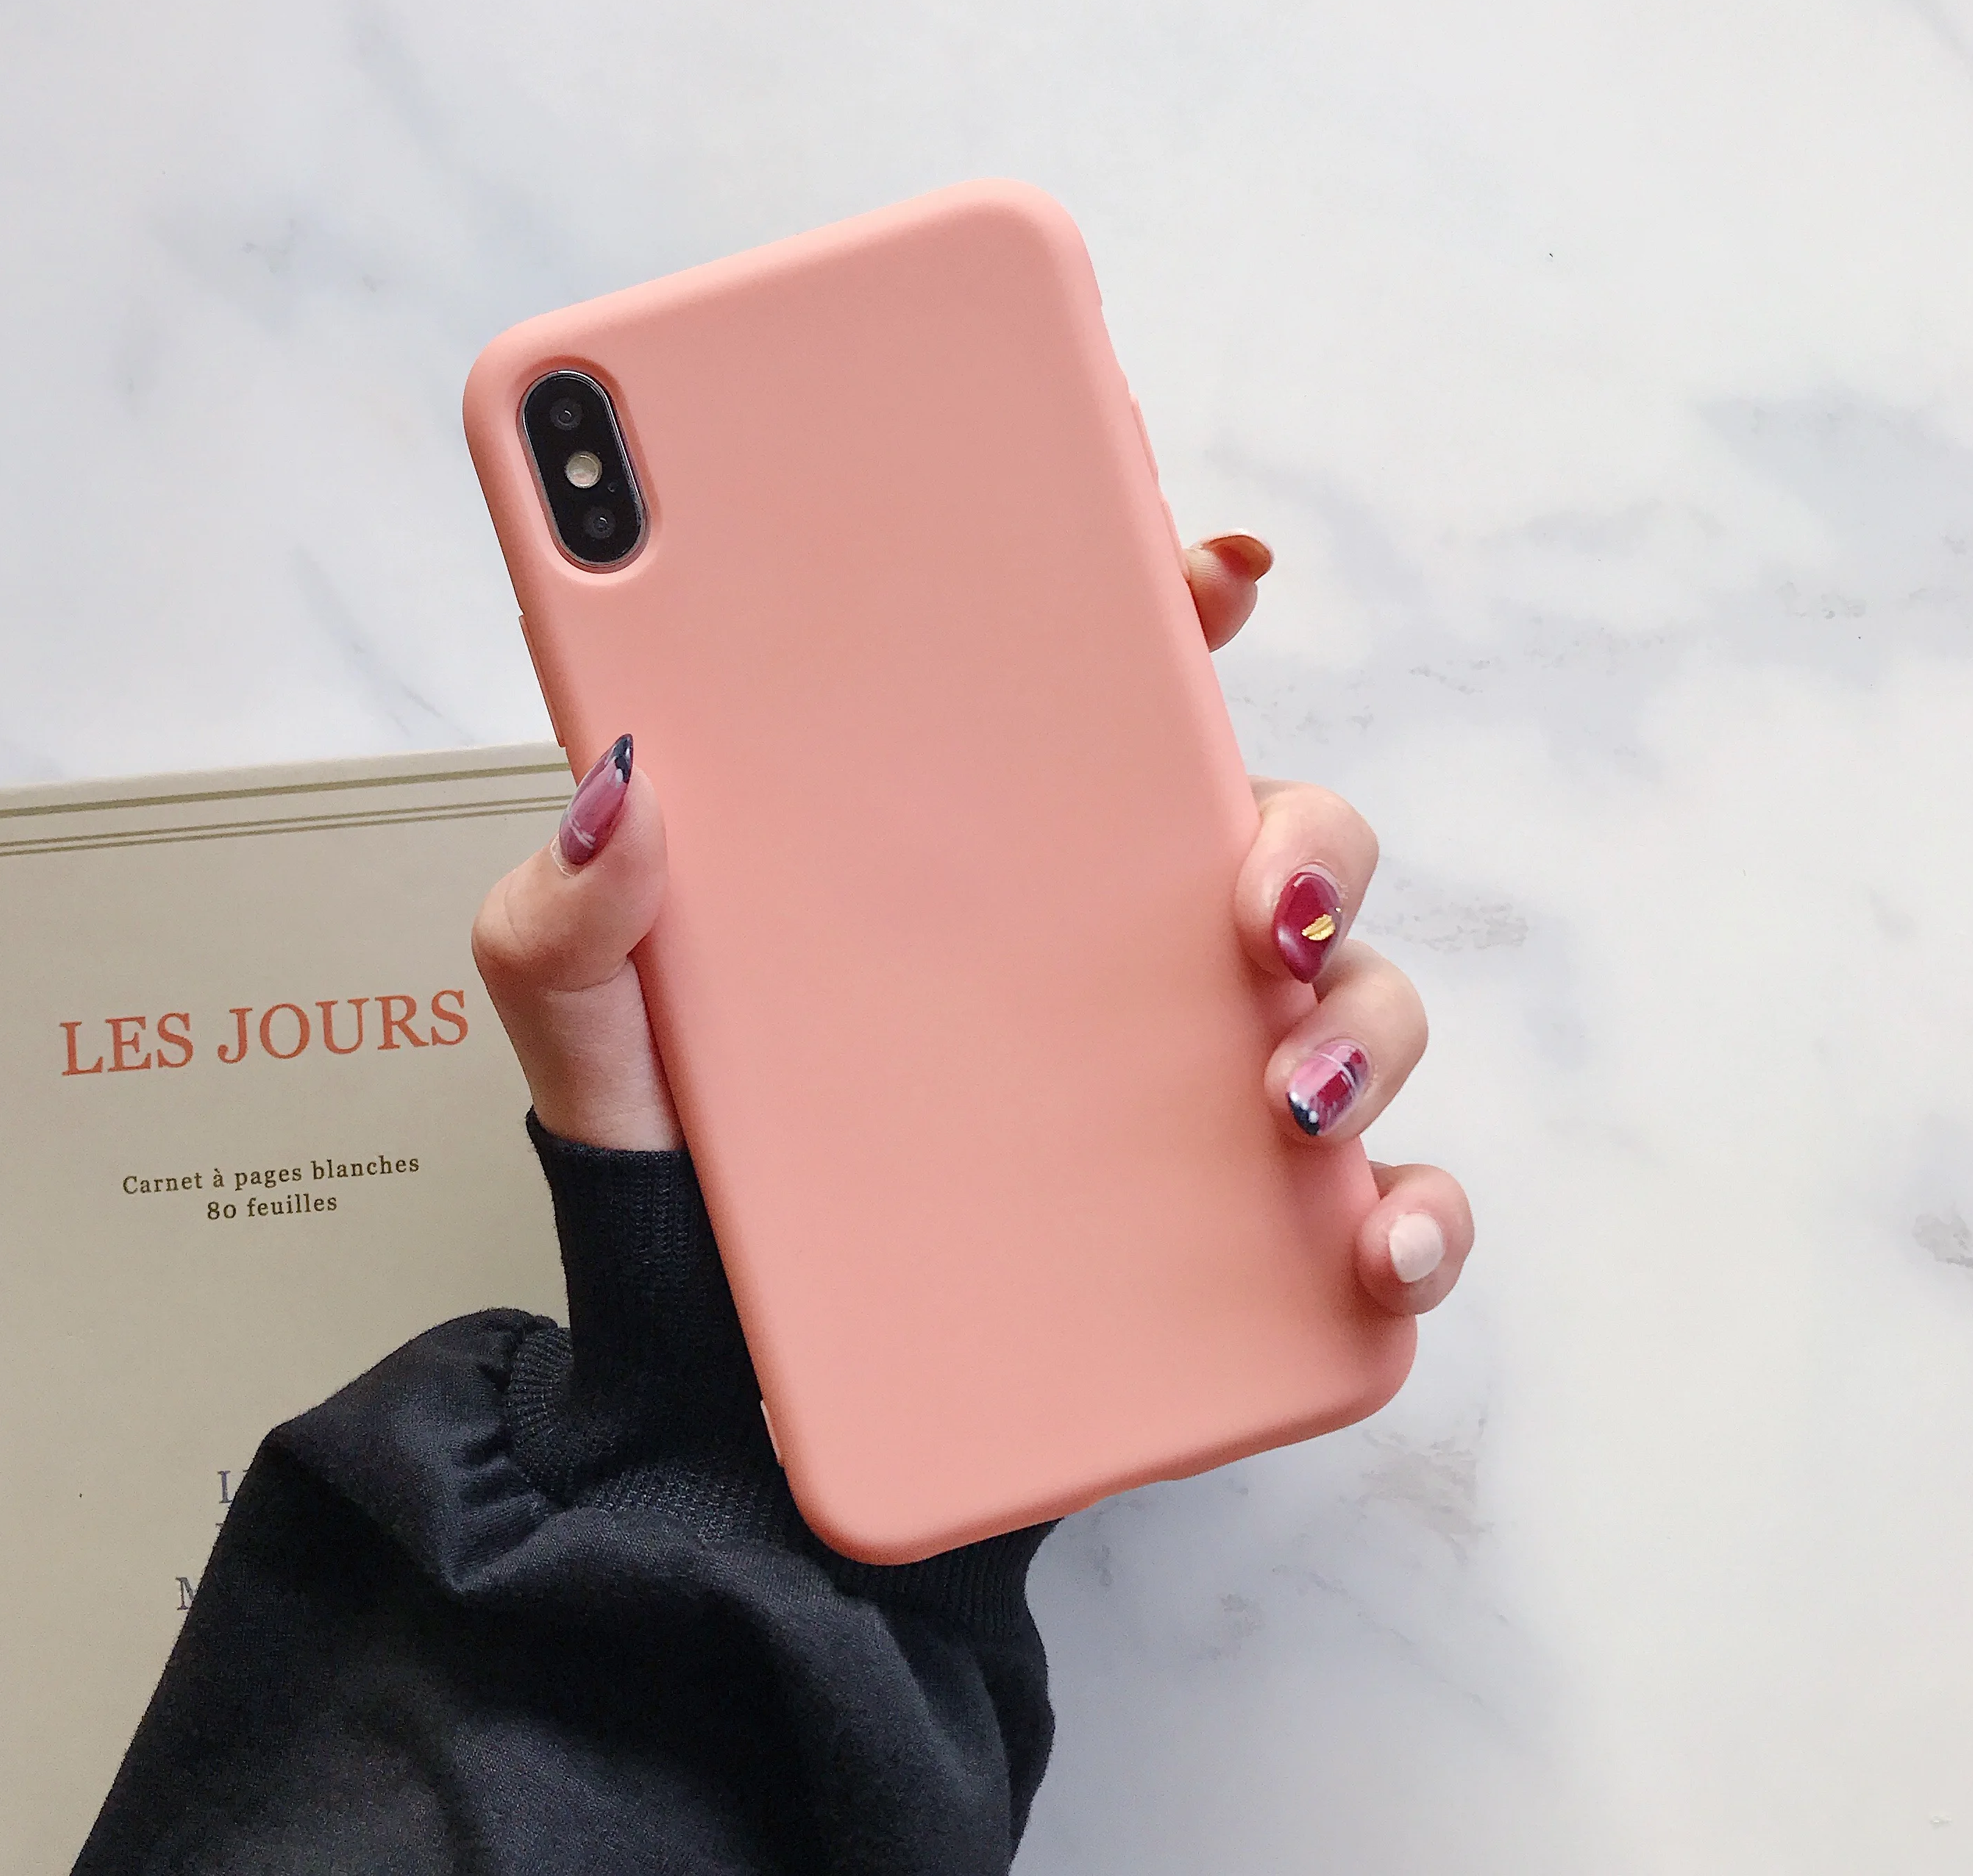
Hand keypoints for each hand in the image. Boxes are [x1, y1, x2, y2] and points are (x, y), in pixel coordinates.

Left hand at [472, 532, 1471, 1315]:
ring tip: (1287, 1090)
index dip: (1168, 608)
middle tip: (1264, 896)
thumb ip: (568, 920)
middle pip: (1268, 831)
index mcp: (977, 857)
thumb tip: (616, 788)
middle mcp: (1099, 950)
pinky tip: (1370, 1241)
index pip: (1096, 697)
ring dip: (1363, 1023)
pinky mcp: (1218, 1229)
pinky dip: (1404, 1209)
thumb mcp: (594, 1037)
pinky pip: (1364, 1193)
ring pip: (1346, 997)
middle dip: (1311, 839)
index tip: (1210, 572)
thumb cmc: (685, 1182)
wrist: (717, 1399)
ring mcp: (1173, 1085)